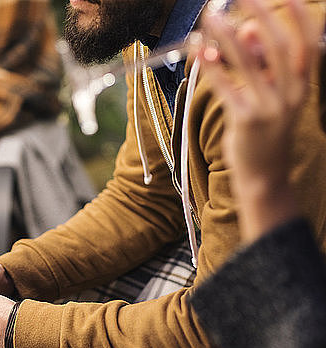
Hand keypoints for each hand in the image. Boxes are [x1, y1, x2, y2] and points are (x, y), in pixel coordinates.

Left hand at [197, 0, 318, 239]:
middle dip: (258, 16)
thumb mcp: (271, 99)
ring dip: (227, 37)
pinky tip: (198, 52)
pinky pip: (226, 87)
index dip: (298, 18)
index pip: (306, 45)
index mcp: (301, 88)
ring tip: (211, 18)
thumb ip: (262, 66)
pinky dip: (211, 67)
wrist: (263, 175)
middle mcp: (290, 96)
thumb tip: (247, 28)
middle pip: (277, 47)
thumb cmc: (264, 133)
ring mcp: (269, 109)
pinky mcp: (245, 121)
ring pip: (248, 63)